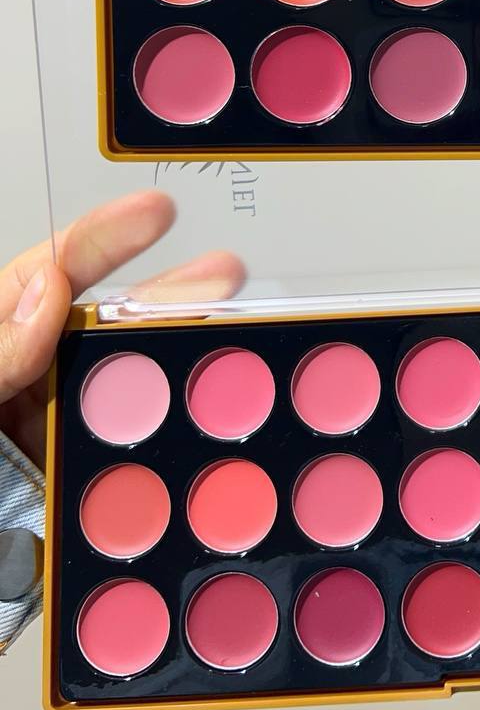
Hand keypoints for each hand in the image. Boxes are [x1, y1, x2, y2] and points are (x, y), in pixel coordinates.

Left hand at [0, 191, 243, 466]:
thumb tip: (45, 298)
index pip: (46, 276)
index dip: (104, 239)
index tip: (156, 212)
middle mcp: (18, 383)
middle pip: (101, 329)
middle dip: (167, 297)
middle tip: (222, 274)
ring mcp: (40, 439)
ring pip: (120, 393)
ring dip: (174, 368)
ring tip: (229, 343)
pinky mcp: (57, 497)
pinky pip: (112, 466)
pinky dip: (156, 452)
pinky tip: (191, 437)